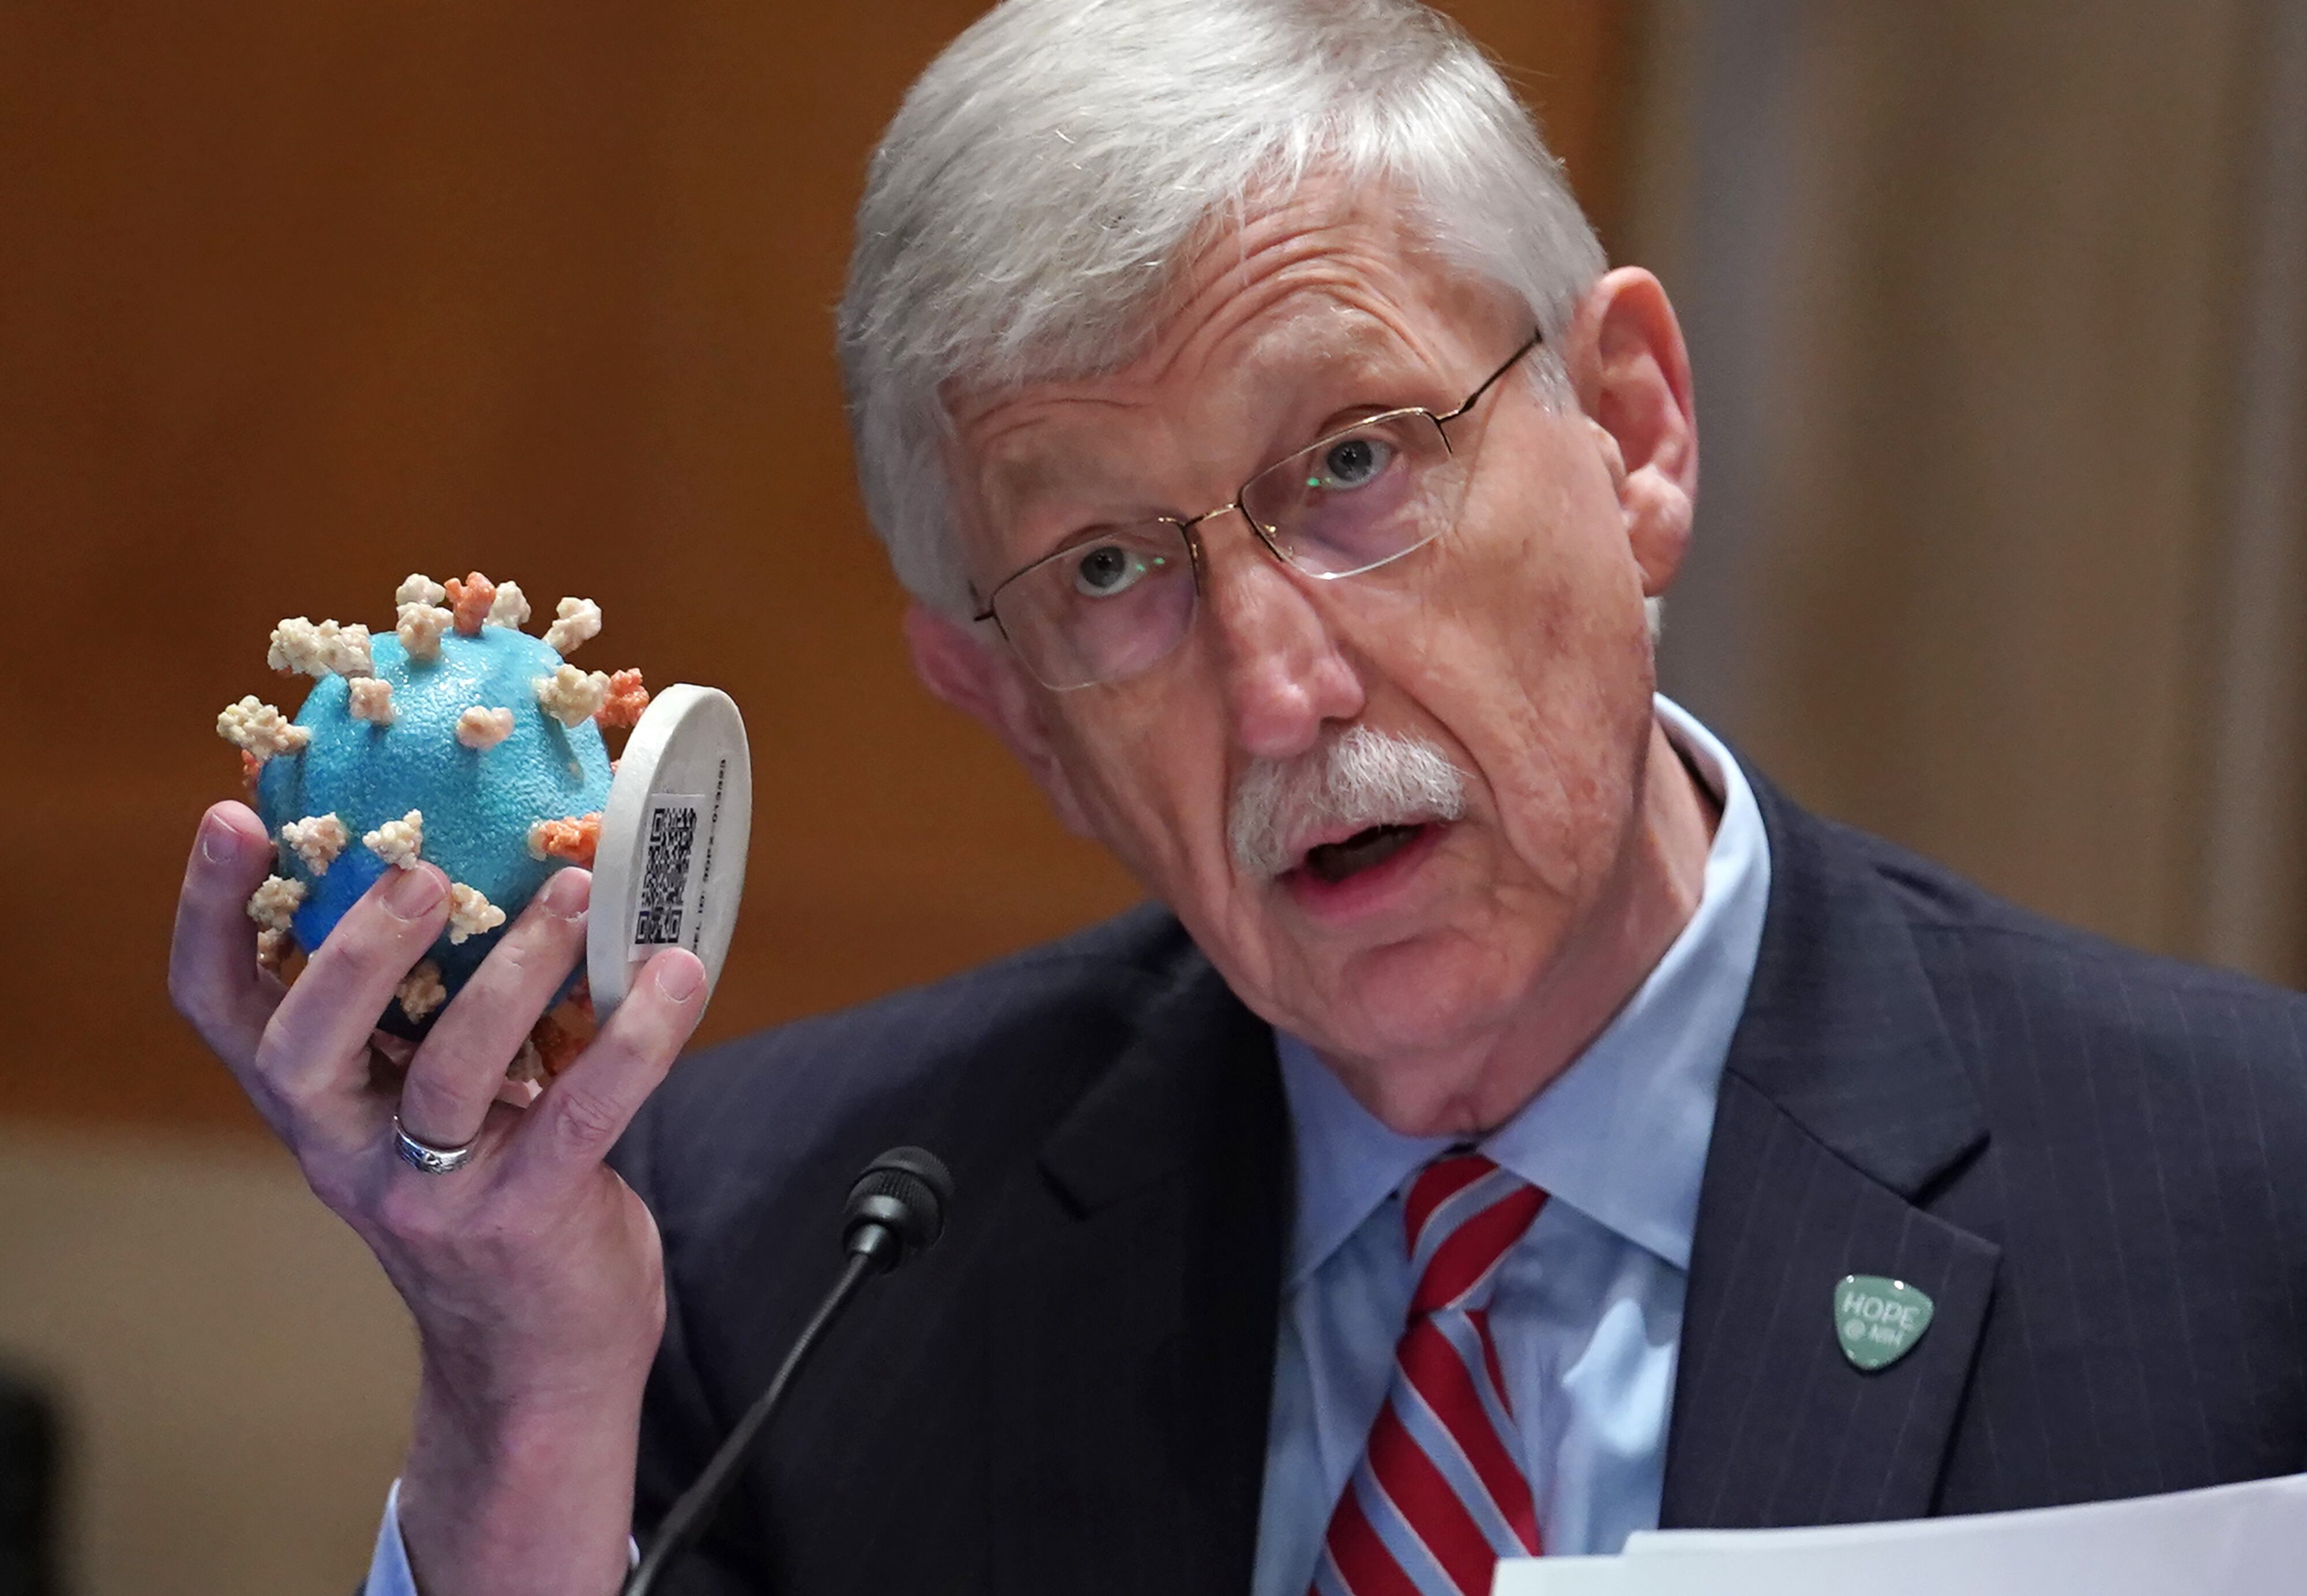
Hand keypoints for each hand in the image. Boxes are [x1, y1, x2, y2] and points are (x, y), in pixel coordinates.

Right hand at [169, 800, 707, 1595]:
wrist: (542, 1357)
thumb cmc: (492, 1192)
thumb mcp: (433, 1100)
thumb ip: (431, 1007)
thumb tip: (481, 851)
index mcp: (317, 1102)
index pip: (221, 1007)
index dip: (209, 914)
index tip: (230, 816)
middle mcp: (349, 1149)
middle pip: (303, 1047)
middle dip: (353, 952)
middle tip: (419, 871)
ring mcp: (431, 1194)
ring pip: (451, 1073)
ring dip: (515, 971)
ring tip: (571, 891)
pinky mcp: (526, 1221)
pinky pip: (581, 1115)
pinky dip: (636, 1038)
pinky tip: (676, 971)